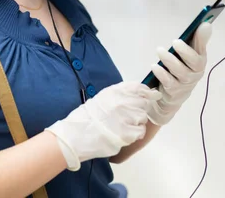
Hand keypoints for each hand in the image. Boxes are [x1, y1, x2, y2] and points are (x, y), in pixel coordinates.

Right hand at [45, 82, 160, 170]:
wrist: (77, 135)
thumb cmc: (88, 117)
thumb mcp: (103, 97)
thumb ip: (120, 94)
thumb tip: (140, 93)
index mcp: (116, 92)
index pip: (140, 88)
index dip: (146, 93)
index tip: (147, 98)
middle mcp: (122, 102)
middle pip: (144, 103)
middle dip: (140, 109)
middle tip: (129, 116)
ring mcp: (126, 118)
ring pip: (143, 117)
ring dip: (137, 122)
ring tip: (124, 126)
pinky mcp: (127, 133)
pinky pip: (141, 131)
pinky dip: (135, 134)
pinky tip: (124, 134)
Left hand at [147, 23, 211, 125]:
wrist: (173, 96)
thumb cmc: (181, 69)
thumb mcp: (188, 55)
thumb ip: (197, 41)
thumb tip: (206, 24)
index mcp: (200, 61)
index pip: (203, 49)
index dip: (202, 39)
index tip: (201, 25)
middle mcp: (196, 73)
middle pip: (195, 63)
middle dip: (185, 51)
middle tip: (175, 41)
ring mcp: (186, 83)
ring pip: (181, 72)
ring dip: (170, 60)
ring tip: (160, 50)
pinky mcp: (175, 91)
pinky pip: (169, 82)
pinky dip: (162, 74)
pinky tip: (154, 66)